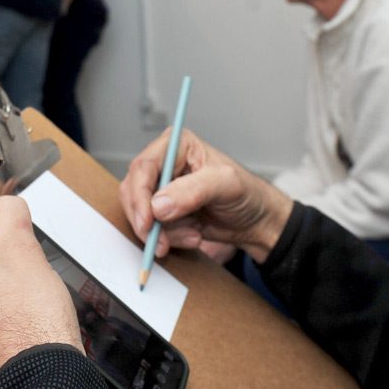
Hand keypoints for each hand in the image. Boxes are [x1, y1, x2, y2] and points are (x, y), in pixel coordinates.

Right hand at [119, 128, 293, 263]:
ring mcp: (161, 188)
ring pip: (139, 212)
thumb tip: (158, 205)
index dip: (140, 195)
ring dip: (163, 232)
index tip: (148, 221)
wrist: (255, 220)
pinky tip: (192, 236)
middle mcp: (164, 163)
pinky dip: (168, 238)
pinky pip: (150, 227)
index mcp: (177, 145)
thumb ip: (193, 191)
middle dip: (147, 221)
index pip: (145, 166)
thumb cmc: (246, 193)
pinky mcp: (162, 210)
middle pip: (133, 190)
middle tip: (161, 243)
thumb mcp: (225, 185)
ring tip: (193, 235)